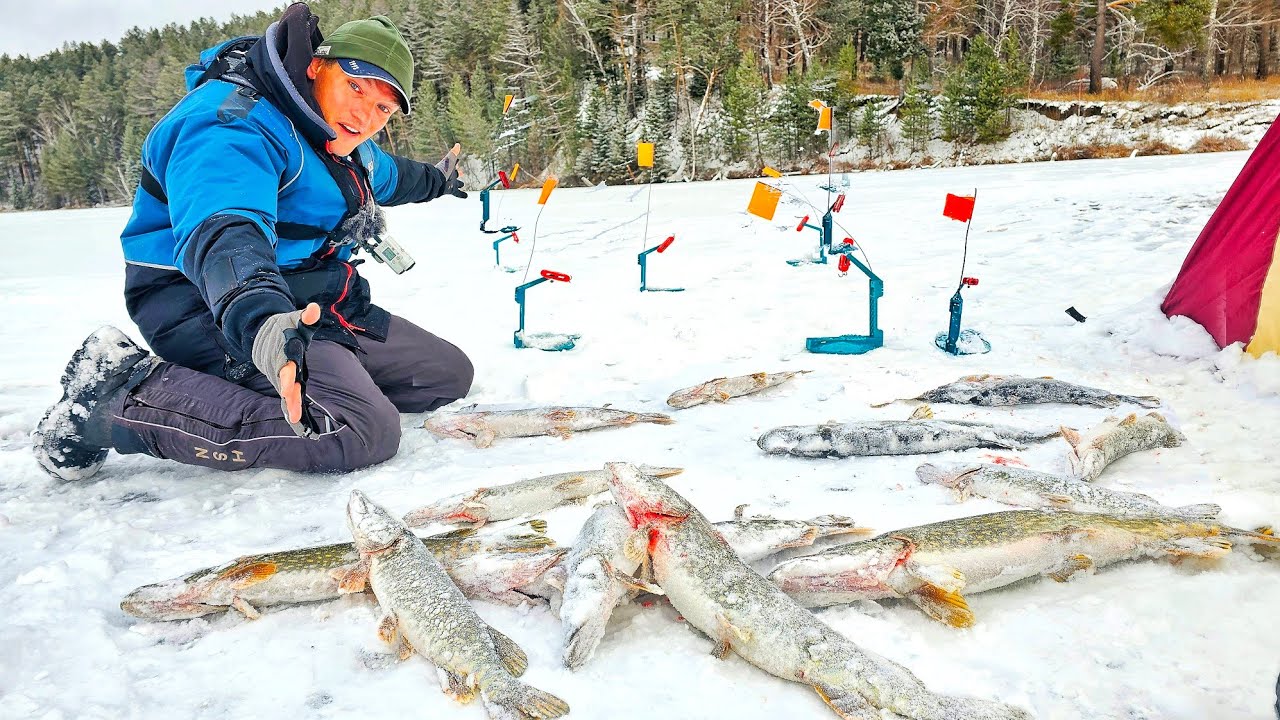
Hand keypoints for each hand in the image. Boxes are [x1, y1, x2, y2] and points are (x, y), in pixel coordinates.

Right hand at [251, 302, 321, 436]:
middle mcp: (282, 368)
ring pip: (286, 395)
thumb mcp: (295, 320)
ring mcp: (282, 377)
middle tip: (294, 408)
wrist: (263, 334)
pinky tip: (300, 428)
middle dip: (289, 395)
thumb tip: (313, 309)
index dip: (287, 374)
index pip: (286, 364)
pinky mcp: (285, 384)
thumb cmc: (285, 327)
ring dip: (291, 408)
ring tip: (298, 423)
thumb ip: (306, 317)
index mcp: (286, 353)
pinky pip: (289, 400)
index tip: (290, 385)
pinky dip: (293, 412)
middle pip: (285, 383)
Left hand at [436, 143, 467, 198]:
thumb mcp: (450, 159)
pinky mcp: (452, 191)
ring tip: (462, 185)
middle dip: (459, 174)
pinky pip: (458, 194)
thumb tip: (458, 144)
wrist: (437, 180)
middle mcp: (450, 176)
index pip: (454, 164)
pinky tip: (466, 196)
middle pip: (455, 175)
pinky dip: (462, 195)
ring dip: (460, 185)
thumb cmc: (443, 169)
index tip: (459, 159)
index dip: (457, 162)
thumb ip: (454, 152)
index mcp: (450, 168)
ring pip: (457, 185)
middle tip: (462, 172)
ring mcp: (451, 184)